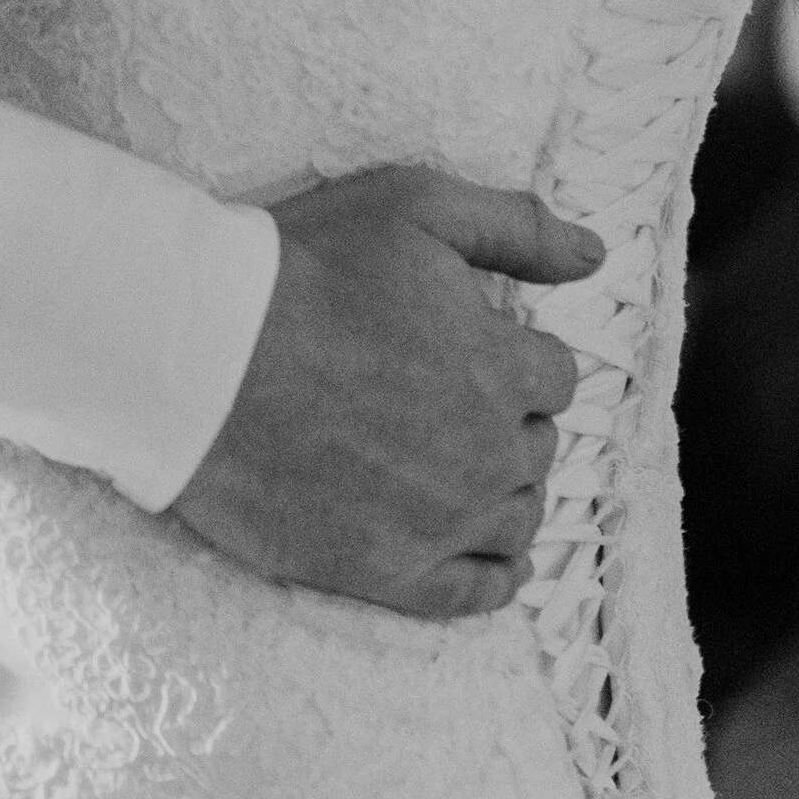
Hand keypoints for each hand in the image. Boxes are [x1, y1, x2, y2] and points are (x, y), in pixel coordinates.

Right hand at [170, 164, 601, 619]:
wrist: (203, 355)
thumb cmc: (305, 269)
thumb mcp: (416, 206)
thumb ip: (515, 228)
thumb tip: (595, 254)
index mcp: (502, 368)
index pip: (554, 377)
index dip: (513, 355)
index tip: (467, 345)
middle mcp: (488, 455)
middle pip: (535, 448)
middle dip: (504, 420)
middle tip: (443, 395)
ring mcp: (443, 522)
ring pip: (517, 518)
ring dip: (499, 489)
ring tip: (453, 462)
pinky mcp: (391, 573)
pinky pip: (477, 592)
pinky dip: (493, 573)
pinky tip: (485, 554)